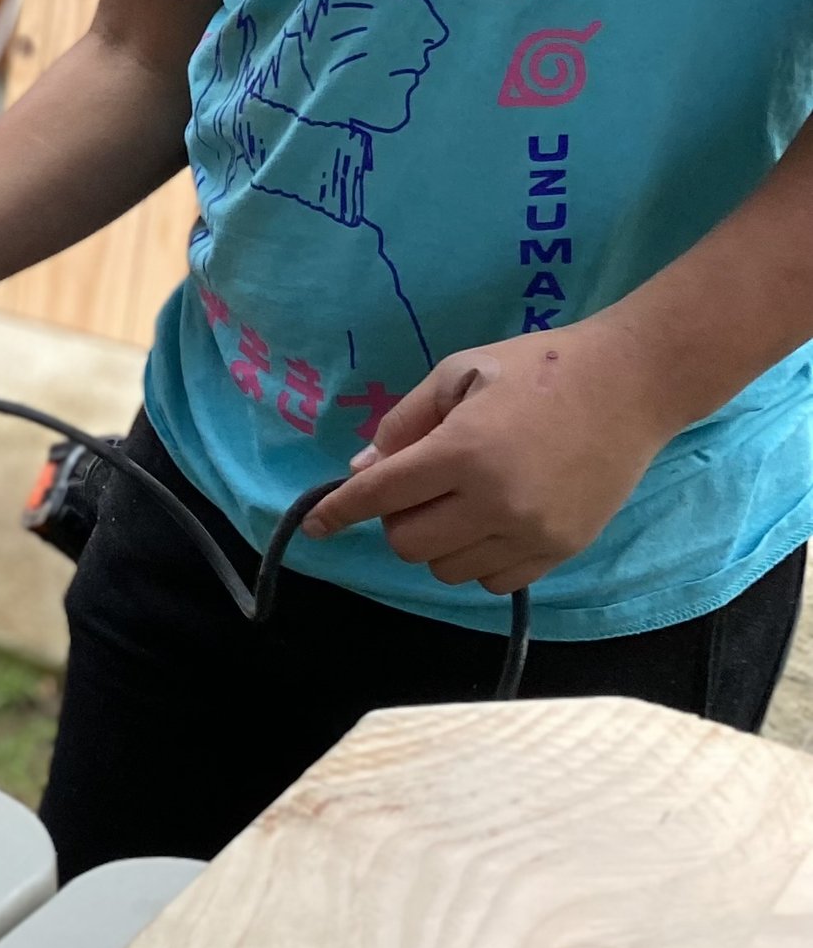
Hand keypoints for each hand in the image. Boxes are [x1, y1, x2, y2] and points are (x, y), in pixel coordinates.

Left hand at [303, 322, 670, 592]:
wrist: (632, 384)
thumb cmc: (539, 366)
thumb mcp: (459, 372)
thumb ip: (405, 422)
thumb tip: (363, 469)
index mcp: (463, 450)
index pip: (380, 495)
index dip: (338, 511)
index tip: (315, 525)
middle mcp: (495, 501)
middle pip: (408, 543)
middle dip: (396, 519)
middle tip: (418, 487)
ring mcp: (531, 532)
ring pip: (447, 569)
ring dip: (436, 542)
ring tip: (459, 502)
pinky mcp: (561, 550)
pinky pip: (493, 581)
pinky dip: (476, 559)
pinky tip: (490, 523)